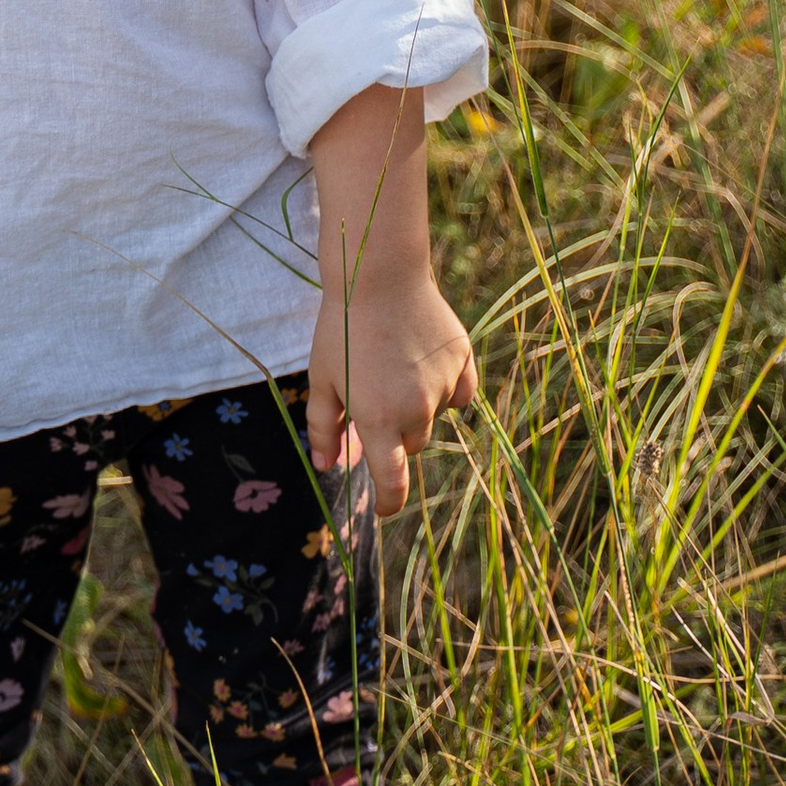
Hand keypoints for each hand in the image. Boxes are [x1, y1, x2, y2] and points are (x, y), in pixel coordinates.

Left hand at [306, 265, 477, 516]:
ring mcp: (444, 386)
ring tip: (395, 365)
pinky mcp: (463, 361)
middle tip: (375, 396)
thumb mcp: (322, 380)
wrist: (378, 275)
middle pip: (412, 443)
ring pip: (435, 416)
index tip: (385, 509)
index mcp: (379, 421)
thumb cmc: (341, 329)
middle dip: (395, 433)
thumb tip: (327, 464)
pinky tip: (424, 360)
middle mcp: (417, 410)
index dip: (390, 502)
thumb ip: (323, 428)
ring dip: (419, 406)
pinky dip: (445, 386)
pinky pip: (460, 391)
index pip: (393, 483)